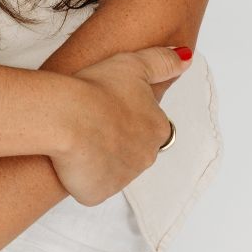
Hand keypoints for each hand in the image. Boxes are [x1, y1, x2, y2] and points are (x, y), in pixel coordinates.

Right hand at [48, 44, 189, 204]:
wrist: (65, 116)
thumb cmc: (97, 88)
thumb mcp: (134, 63)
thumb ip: (163, 61)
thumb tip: (187, 58)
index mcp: (158, 129)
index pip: (148, 128)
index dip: (126, 119)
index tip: (108, 109)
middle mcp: (146, 158)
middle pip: (133, 152)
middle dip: (115, 142)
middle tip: (91, 124)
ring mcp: (122, 180)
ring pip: (112, 171)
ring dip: (99, 159)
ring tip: (77, 139)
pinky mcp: (97, 194)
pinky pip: (91, 188)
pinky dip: (81, 177)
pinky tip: (69, 159)